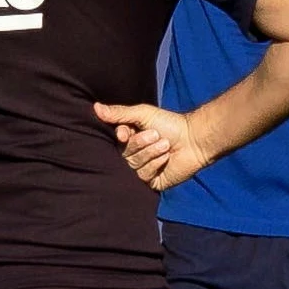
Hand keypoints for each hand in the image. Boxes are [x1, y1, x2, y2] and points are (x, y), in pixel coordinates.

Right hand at [93, 103, 212, 191]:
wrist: (193, 140)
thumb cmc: (170, 124)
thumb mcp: (142, 114)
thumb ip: (119, 113)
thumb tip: (95, 107)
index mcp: (130, 138)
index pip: (114, 140)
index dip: (119, 137)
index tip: (125, 133)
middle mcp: (133, 154)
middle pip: (123, 154)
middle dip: (140, 144)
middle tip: (155, 135)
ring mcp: (142, 169)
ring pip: (132, 165)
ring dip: (149, 153)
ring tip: (165, 145)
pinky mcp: (151, 181)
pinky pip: (143, 176)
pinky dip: (155, 165)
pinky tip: (166, 158)